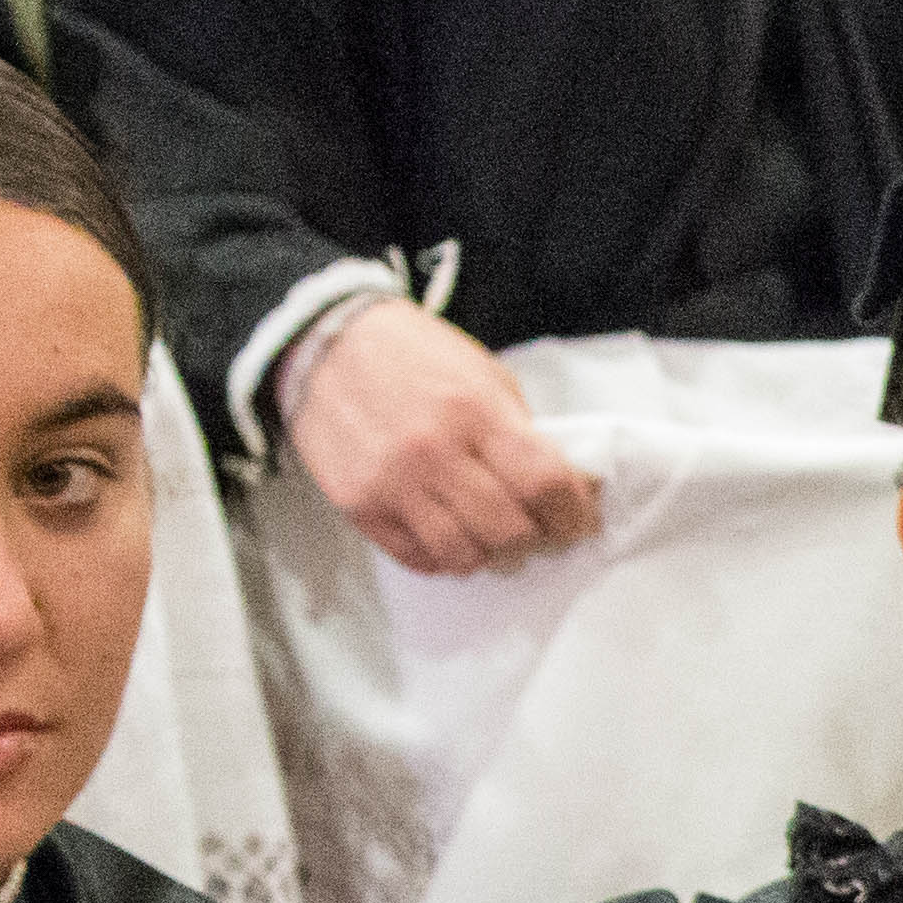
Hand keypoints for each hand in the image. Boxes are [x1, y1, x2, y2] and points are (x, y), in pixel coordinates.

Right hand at [284, 296, 602, 575]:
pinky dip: (443, 556)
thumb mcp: (481, 375)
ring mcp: (393, 483)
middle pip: (508, 529)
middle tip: (535, 530)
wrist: (325, 343)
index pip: (544, 483)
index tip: (577, 521)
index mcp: (476, 411)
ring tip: (490, 536)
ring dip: (488, 553)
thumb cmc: (414, 357)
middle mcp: (434, 451)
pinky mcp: (360, 505)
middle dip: (533, 537)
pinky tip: (450, 536)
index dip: (572, 513)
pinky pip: (417, 558)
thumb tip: (563, 486)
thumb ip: (518, 431)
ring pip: (463, 554)